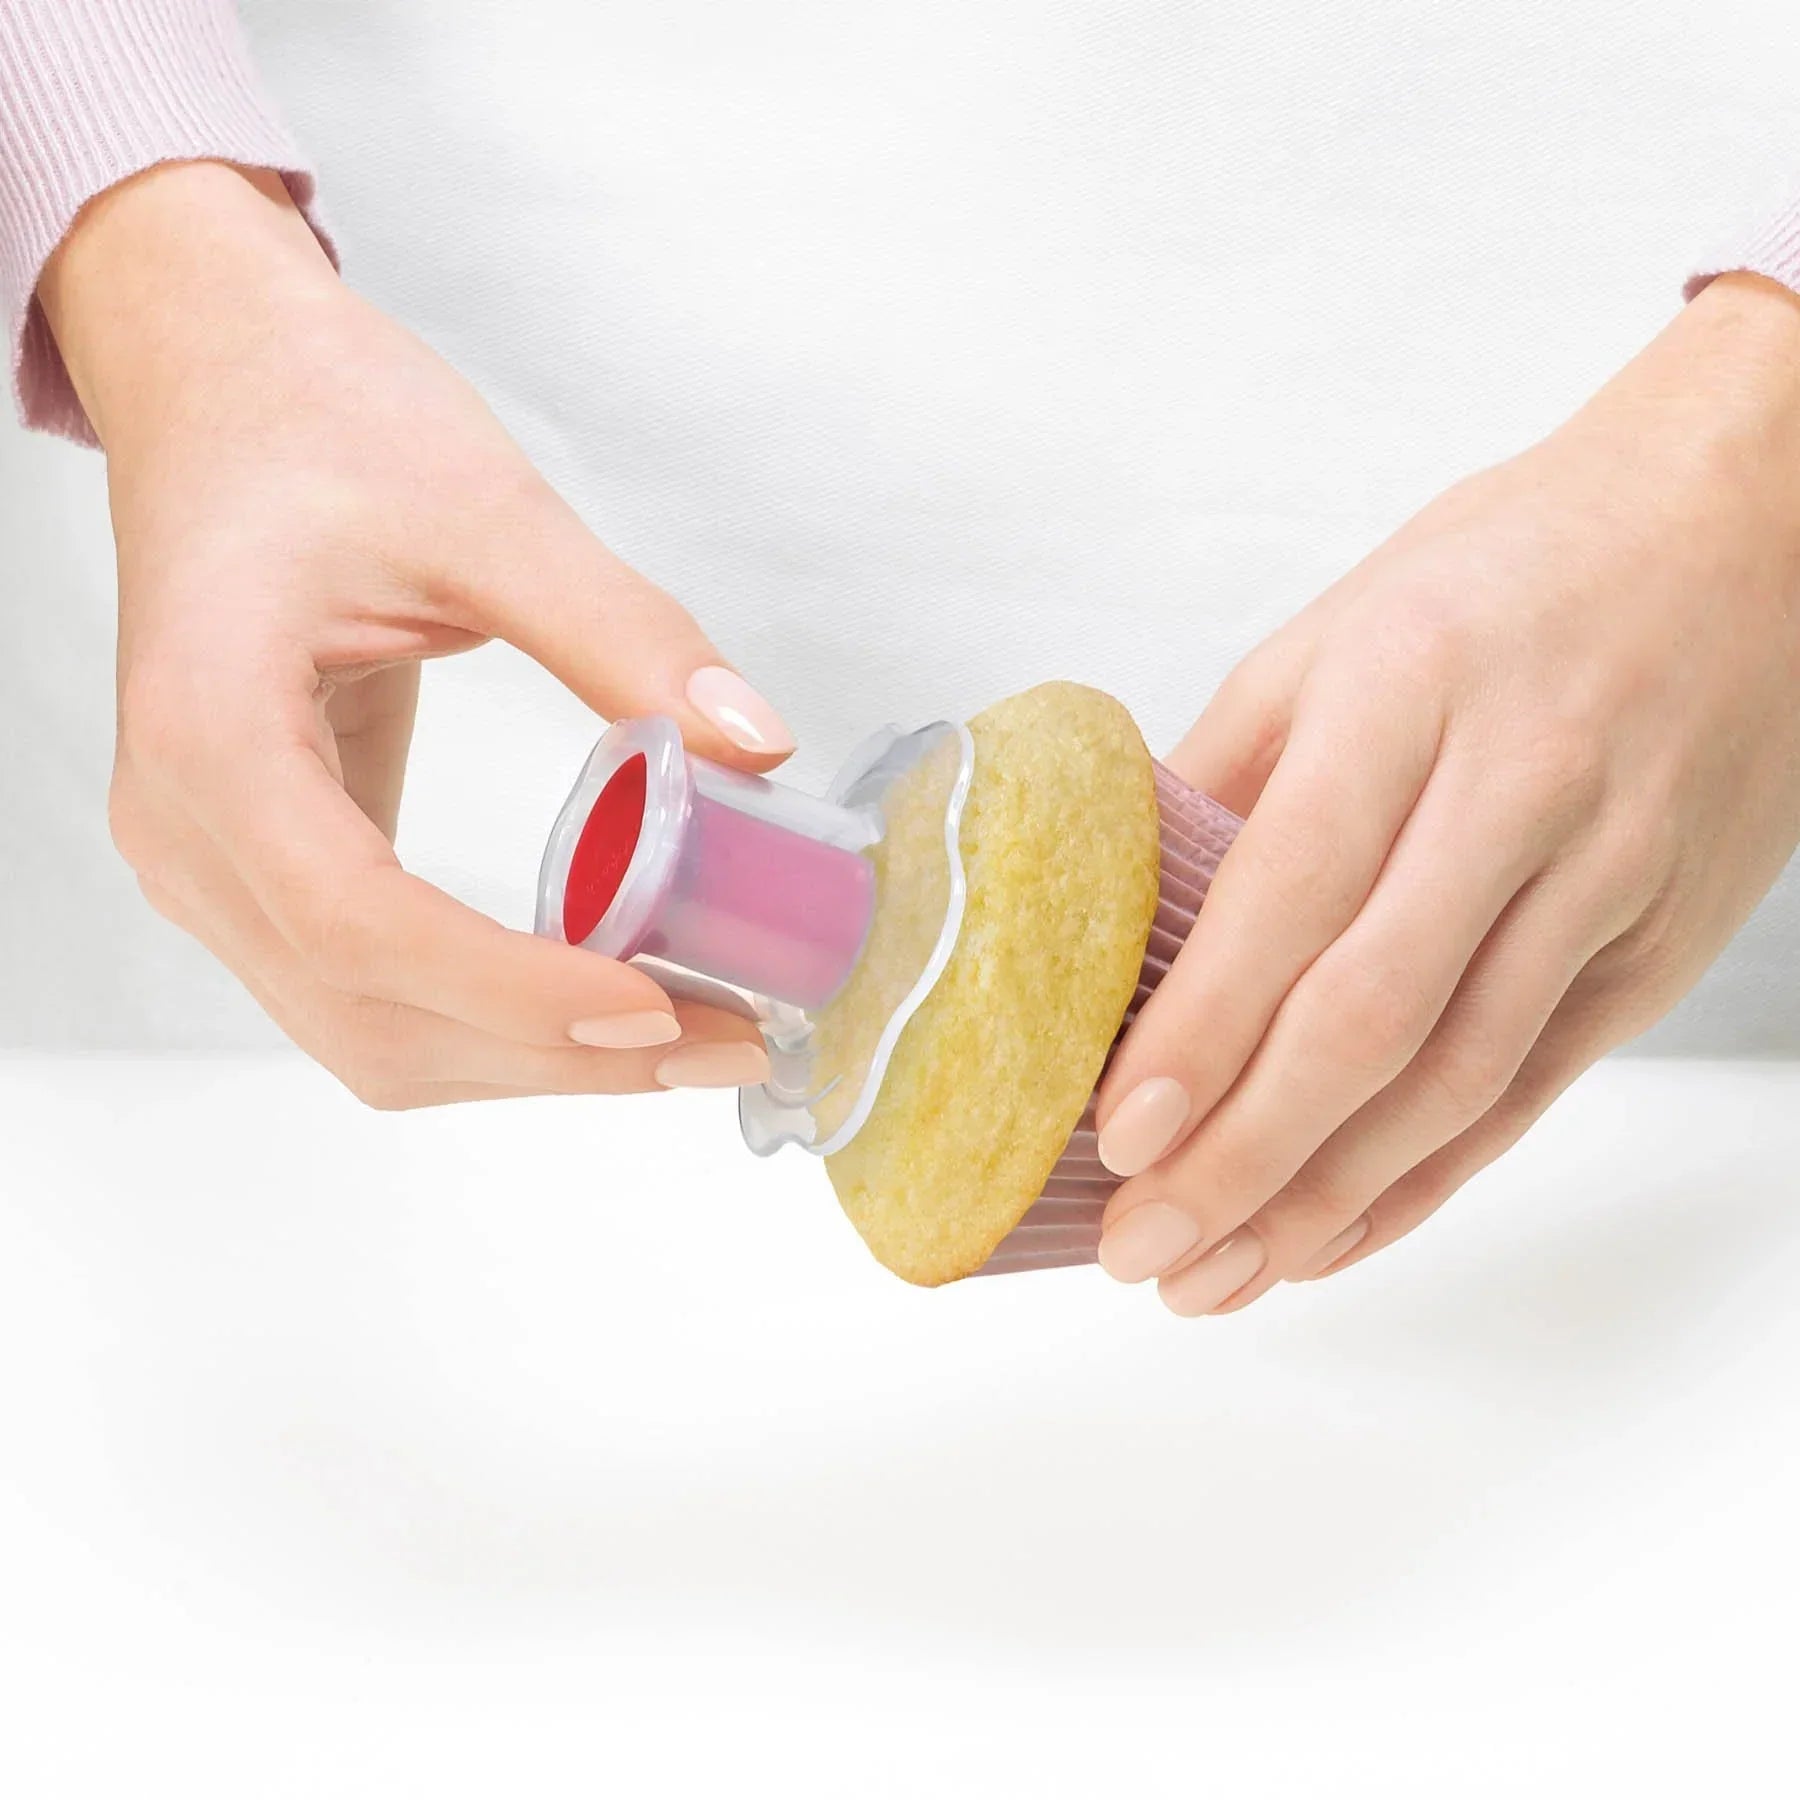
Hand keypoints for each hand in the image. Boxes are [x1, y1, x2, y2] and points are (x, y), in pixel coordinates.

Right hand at [43, 161, 789, 1105]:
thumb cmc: (314, 419)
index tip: (664, 1004)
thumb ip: (621, 630)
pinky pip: (374, 989)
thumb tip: (751, 747)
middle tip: (725, 1038)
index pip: (362, 923)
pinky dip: (496, 1016)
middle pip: (372, 1017)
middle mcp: (188, 829)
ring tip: (691, 1032)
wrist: (220, 383)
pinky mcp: (263, 867)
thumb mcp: (485, 506)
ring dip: (535, 1057)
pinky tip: (609, 990)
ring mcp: (214, 862)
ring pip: (372, 1033)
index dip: (518, 990)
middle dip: (558, 1054)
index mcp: (213, 734)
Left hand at [1094, 272, 1799, 1313]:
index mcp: (1408, 694)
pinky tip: (1339, 1235)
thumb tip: (1122, 899)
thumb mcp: (1340, 626)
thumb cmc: (1519, 563)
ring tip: (1217, 1276)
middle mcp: (1518, 794)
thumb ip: (1230, 766)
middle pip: (1370, 1019)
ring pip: (1457, 1082)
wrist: (1748, 523)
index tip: (1120, 1136)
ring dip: (1326, 1201)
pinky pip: (1532, 1088)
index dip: (1202, 1033)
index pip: (1289, 895)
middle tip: (1140, 1248)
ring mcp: (1608, 878)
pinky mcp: (1660, 943)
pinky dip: (1430, 1179)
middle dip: (1243, 1159)